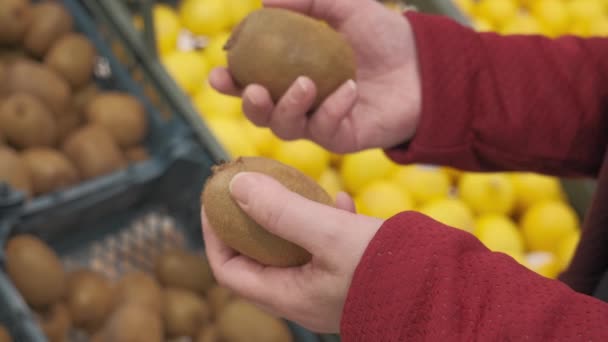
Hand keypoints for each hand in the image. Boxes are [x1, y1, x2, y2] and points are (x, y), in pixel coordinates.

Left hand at [201, 172, 383, 332]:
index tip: (214, 198)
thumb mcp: (330, 234)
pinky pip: (324, 247)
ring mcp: (327, 287)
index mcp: (288, 296)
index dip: (214, 232)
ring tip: (291, 186)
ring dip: (286, 217)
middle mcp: (303, 296)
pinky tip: (338, 199)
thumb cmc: (388, 269)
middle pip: (256, 258)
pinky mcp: (351, 276)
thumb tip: (236, 185)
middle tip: (248, 186)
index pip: (229, 269)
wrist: (447, 293)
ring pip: (291, 249)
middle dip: (247, 220)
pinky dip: (323, 221)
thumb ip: (281, 210)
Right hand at [210, 0, 421, 153]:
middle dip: (248, 105)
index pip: (253, 80)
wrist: (426, 65)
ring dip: (287, 108)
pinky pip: (326, 130)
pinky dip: (332, 110)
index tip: (219, 69)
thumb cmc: (385, 37)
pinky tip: (348, 89)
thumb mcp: (346, 8)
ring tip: (304, 84)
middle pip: (261, 114)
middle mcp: (302, 101)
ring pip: (286, 129)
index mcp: (293, 72)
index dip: (231, 79)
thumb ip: (308, 2)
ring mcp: (321, 122)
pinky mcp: (343, 138)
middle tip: (250, 89)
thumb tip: (265, 1)